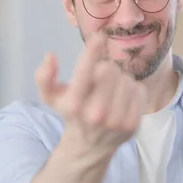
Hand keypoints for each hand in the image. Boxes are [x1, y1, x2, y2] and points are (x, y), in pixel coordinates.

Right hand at [35, 33, 146, 152]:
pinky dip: (132, 90)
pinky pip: (139, 90)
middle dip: (105, 68)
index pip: (85, 72)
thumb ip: (44, 77)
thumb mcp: (51, 97)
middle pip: (109, 69)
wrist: (89, 147)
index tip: (98, 36)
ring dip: (119, 80)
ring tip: (110, 91)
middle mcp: (95, 114)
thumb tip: (50, 56)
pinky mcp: (133, 125)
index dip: (92, 51)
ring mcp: (116, 121)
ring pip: (126, 79)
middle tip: (100, 78)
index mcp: (74, 105)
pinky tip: (122, 99)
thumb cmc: (71, 113)